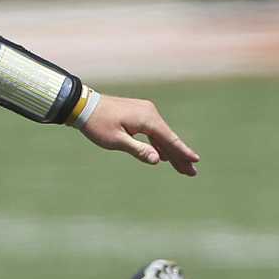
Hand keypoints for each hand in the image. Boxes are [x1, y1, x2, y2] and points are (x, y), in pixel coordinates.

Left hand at [81, 94, 198, 176]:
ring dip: (170, 151)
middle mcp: (150, 113)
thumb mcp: (116, 140)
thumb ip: (138, 150)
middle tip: (191, 173)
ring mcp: (145, 112)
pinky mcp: (139, 113)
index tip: (195, 161)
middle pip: (168, 138)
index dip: (182, 152)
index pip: (169, 139)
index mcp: (147, 119)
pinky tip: (163, 155)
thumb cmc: (97, 124)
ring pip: (162, 136)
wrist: (83, 105)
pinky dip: (159, 144)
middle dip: (179, 156)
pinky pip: (153, 131)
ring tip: (182, 167)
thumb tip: (158, 160)